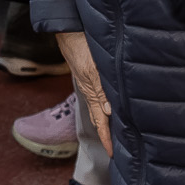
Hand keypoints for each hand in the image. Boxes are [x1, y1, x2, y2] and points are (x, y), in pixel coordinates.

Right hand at [57, 31, 111, 152]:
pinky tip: (111, 104)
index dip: (106, 138)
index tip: (112, 153)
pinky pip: (100, 95)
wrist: (67, 30)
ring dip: (107, 121)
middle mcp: (90, 90)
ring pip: (100, 107)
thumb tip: (109, 112)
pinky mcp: (90, 75)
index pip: (100, 122)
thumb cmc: (79, 46)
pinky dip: (106, 105)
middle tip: (116, 148)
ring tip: (117, 131)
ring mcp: (90, 83)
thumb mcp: (92, 68)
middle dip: (107, 134)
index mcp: (91, 92)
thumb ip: (101, 90)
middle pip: (100, 118)